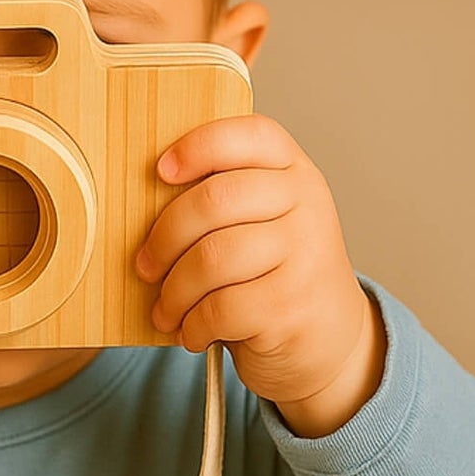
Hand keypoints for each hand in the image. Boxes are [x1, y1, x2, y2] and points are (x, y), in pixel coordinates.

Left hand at [133, 114, 385, 436]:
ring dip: (174, 291)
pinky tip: (193, 331)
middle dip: (165, 237)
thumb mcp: (264, 222)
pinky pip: (220, 307)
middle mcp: (307, 206)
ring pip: (211, 259)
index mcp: (295, 172)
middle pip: (215, 199)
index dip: (198, 146)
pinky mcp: (292, 306)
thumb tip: (144, 201)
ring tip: (167, 309)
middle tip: (146, 266)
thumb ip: (224, 199)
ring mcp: (306, 255)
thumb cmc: (275, 275)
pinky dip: (193, 325)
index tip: (161, 171)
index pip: (248, 135)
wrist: (330, 340)